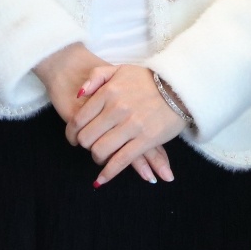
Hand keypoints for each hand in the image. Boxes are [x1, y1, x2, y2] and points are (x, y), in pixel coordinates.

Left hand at [34, 47, 169, 183]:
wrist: (179, 87)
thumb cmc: (147, 79)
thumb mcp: (119, 69)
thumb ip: (96, 76)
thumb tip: (78, 94)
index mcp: (108, 92)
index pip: (79, 119)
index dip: (71, 133)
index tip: (73, 138)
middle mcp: (116, 109)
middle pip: (87, 138)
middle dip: (84, 145)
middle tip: (88, 146)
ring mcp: (131, 126)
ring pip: (101, 151)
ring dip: (96, 158)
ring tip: (99, 156)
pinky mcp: (145, 140)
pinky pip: (121, 161)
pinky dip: (108, 173)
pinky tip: (101, 180)